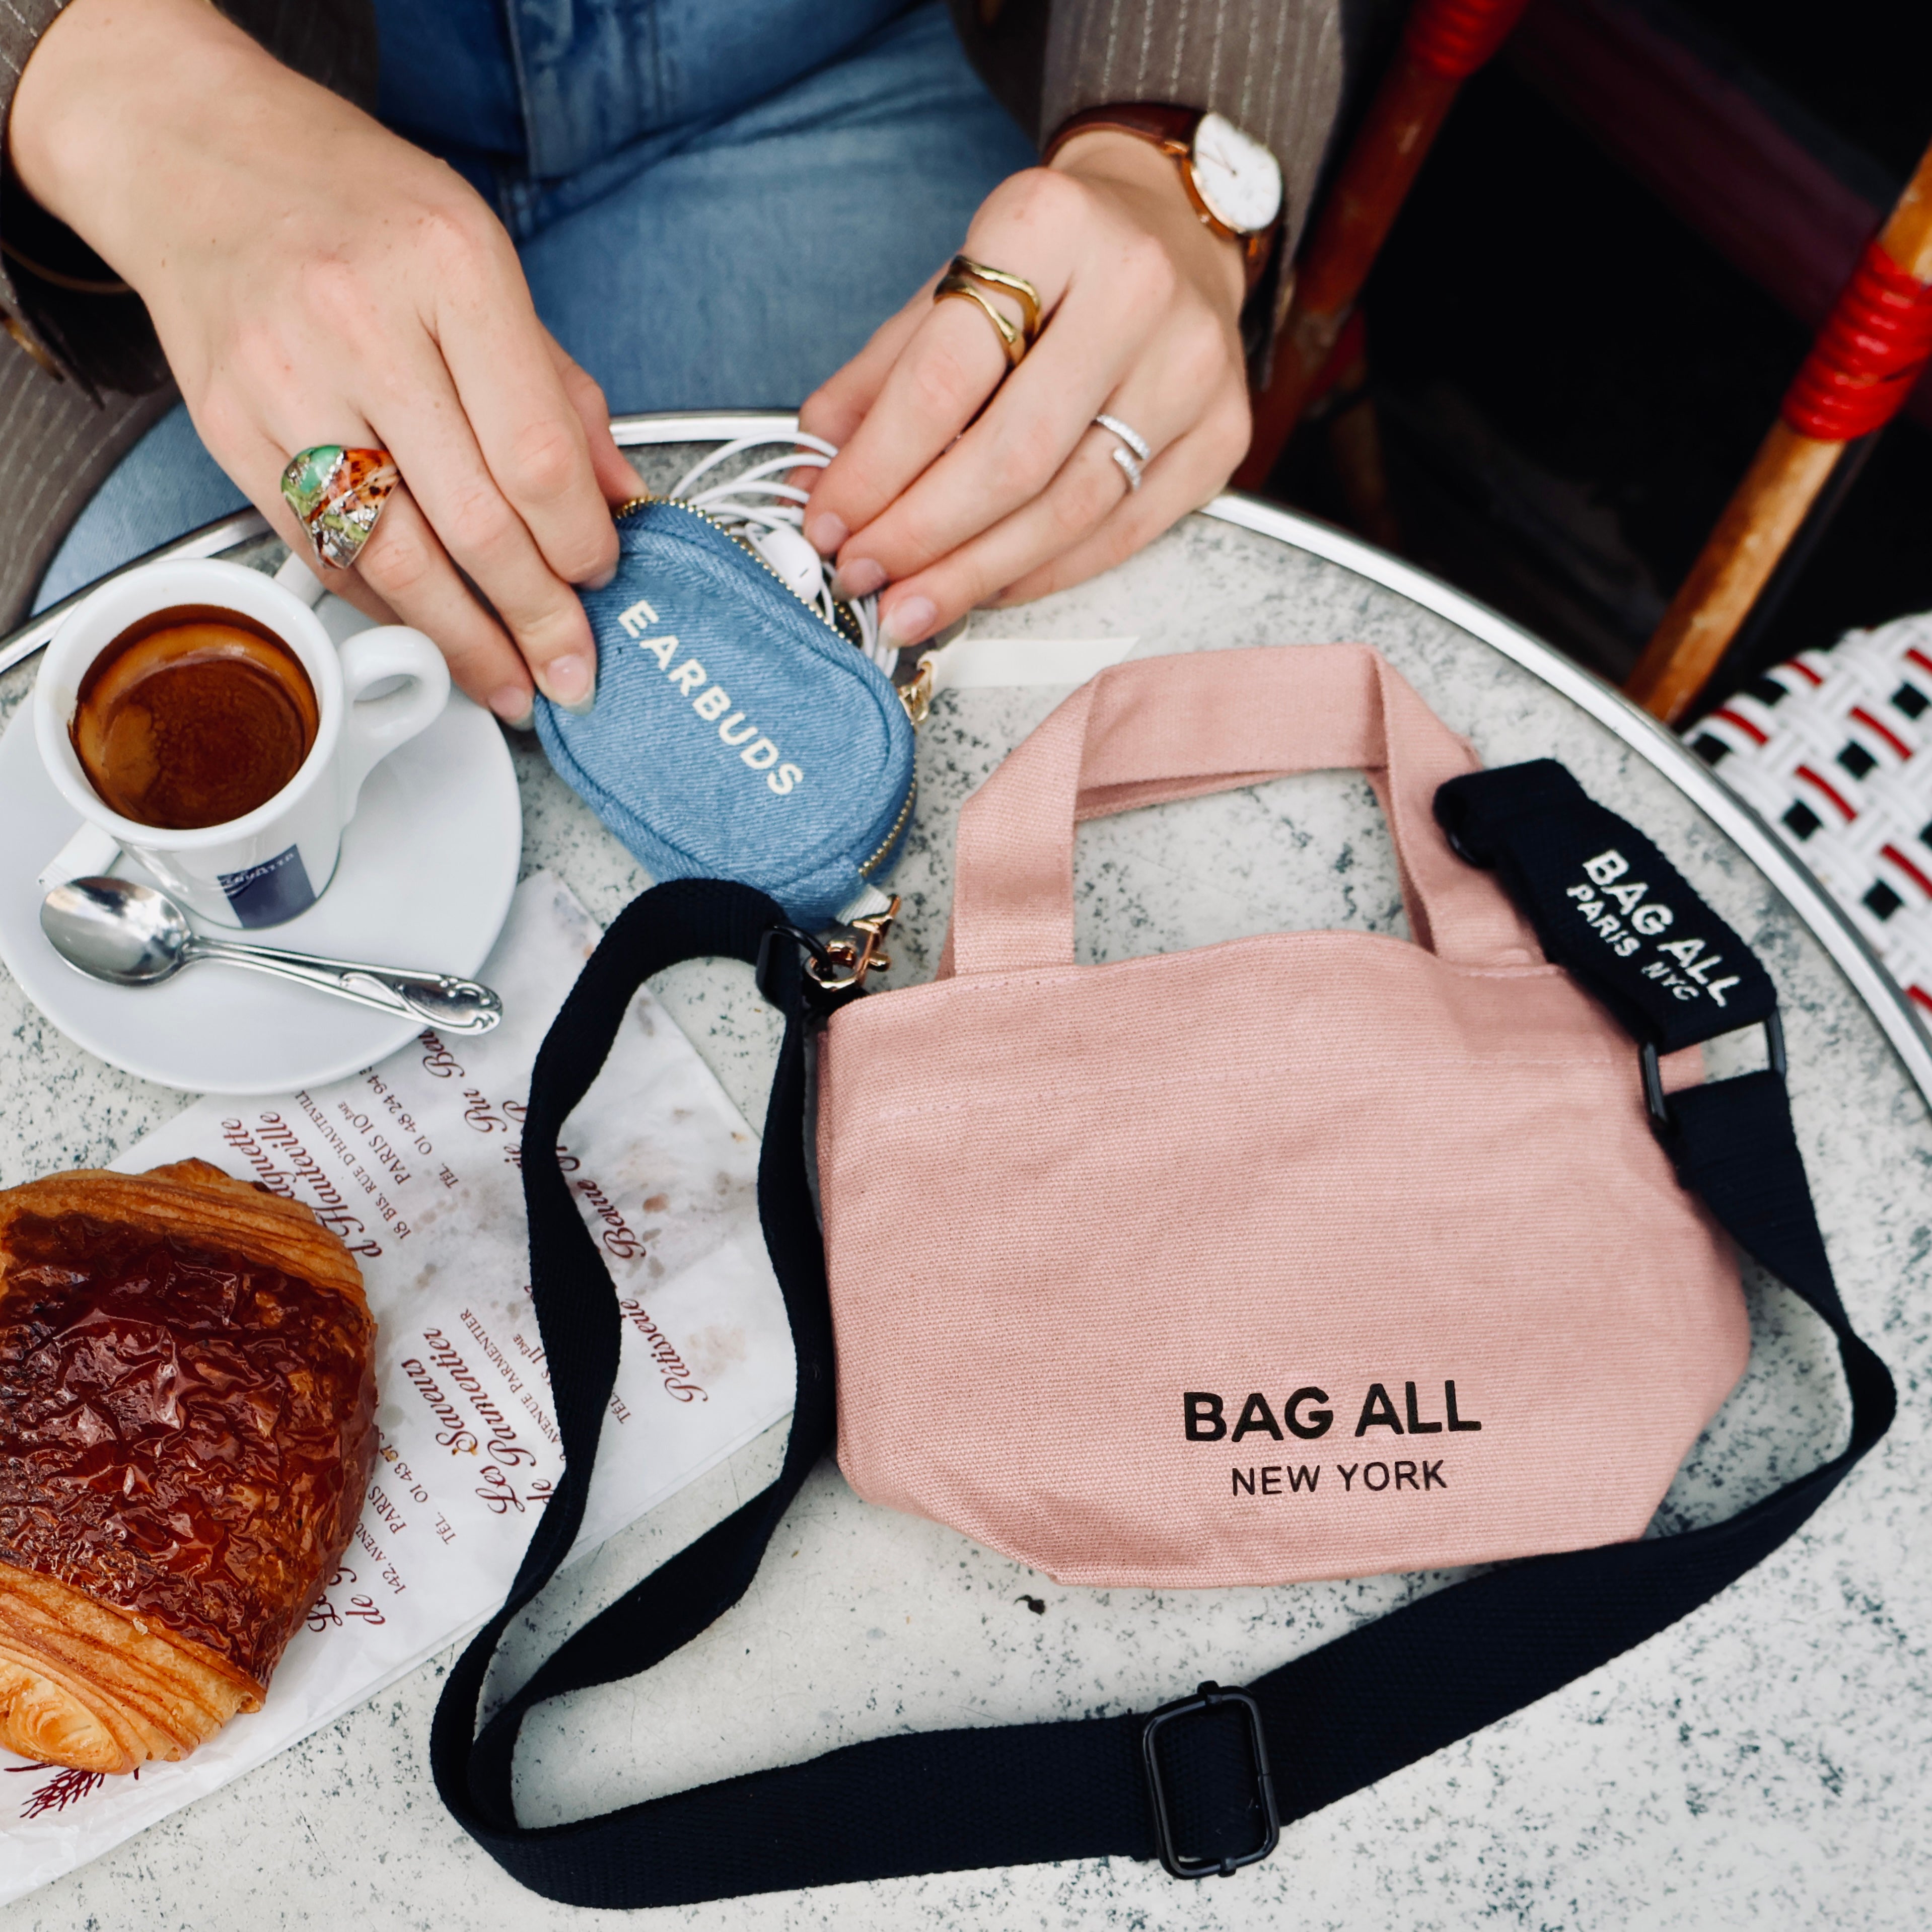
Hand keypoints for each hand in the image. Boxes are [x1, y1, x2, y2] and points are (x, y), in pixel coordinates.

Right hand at [8, 0, 642, 723]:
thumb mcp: (483, 261)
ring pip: (395, 556)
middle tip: (571, 667)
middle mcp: (362, 322)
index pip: (536, 454)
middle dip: (536, 616)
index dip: (579, 542)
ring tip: (509, 683)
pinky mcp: (228, 426)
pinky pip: (323, 549)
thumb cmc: (357, 207)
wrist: (198, 158)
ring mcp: (285, 378)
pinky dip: (385, 603)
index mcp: (450, 269)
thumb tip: (620, 497)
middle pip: (474, 520)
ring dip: (464, 641)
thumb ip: (559, 387)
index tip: (602, 580)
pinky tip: (427, 629)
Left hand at [798, 131, 1252, 652]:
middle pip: (1012, 456)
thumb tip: (816, 475)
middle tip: (861, 572)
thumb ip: (880, 378)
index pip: (944, 377)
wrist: (1172, 231)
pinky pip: (1121, 533)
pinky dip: (1042, 574)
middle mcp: (1135, 290)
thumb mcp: (952, 286)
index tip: (827, 517)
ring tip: (910, 602)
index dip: (875, 466)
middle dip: (922, 533)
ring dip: (975, 571)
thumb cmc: (1051, 268)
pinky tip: (984, 587)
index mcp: (1050, 225)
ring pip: (1069, 509)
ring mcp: (1192, 368)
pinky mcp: (1223, 433)